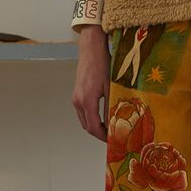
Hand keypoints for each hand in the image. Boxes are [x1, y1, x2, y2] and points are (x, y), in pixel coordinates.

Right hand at [72, 25, 109, 140]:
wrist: (91, 49)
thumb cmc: (103, 64)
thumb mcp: (110, 86)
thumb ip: (111, 106)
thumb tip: (115, 123)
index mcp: (86, 100)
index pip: (93, 127)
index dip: (103, 137)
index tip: (113, 141)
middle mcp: (78, 101)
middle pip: (87, 126)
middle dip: (99, 134)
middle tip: (114, 136)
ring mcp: (75, 98)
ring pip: (84, 120)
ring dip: (95, 126)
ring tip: (110, 127)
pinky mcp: (76, 94)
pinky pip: (82, 112)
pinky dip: (91, 118)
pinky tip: (103, 116)